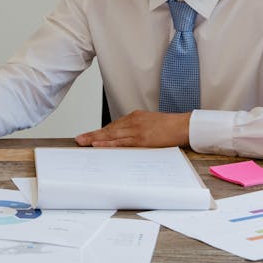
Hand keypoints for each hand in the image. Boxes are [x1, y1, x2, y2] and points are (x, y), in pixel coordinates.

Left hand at [74, 110, 190, 147]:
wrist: (183, 125)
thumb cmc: (169, 126)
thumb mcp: (150, 123)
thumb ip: (137, 129)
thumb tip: (126, 138)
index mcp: (134, 117)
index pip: (113, 126)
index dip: (100, 133)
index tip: (89, 136)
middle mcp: (132, 122)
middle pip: (108, 130)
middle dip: (92, 135)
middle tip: (79, 139)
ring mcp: (136, 130)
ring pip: (112, 136)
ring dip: (96, 140)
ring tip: (83, 143)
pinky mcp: (141, 139)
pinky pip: (122, 143)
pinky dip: (109, 144)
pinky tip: (99, 145)